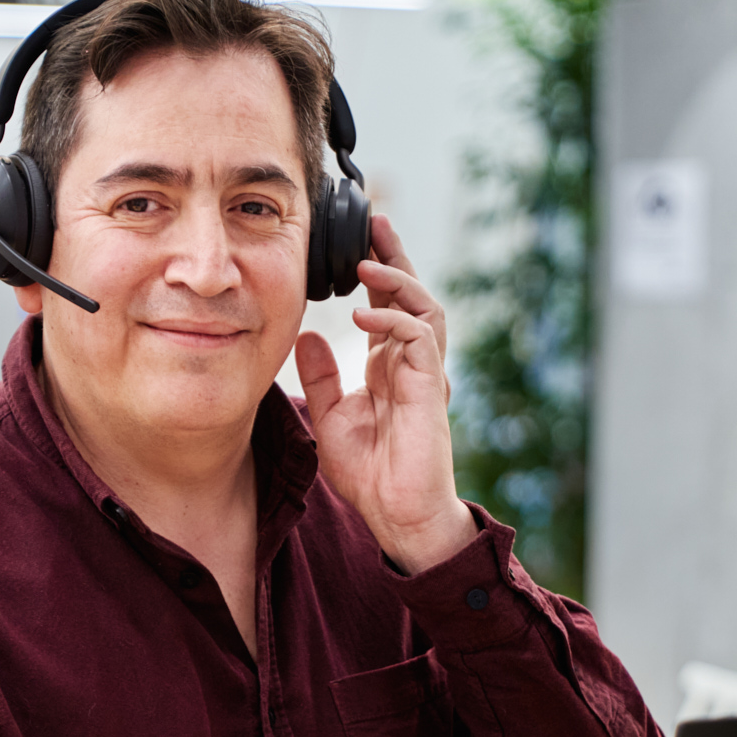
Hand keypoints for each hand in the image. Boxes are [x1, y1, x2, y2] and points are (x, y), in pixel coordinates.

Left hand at [296, 214, 474, 575]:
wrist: (397, 514)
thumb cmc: (371, 474)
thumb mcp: (331, 418)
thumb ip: (322, 377)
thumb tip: (307, 335)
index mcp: (389, 366)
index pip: (387, 304)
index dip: (376, 271)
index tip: (355, 241)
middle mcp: (411, 363)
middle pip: (412, 294)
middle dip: (395, 256)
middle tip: (374, 222)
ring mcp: (424, 374)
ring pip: (423, 308)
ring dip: (396, 280)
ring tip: (365, 262)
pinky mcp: (430, 389)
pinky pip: (418, 339)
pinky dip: (392, 321)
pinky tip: (364, 315)